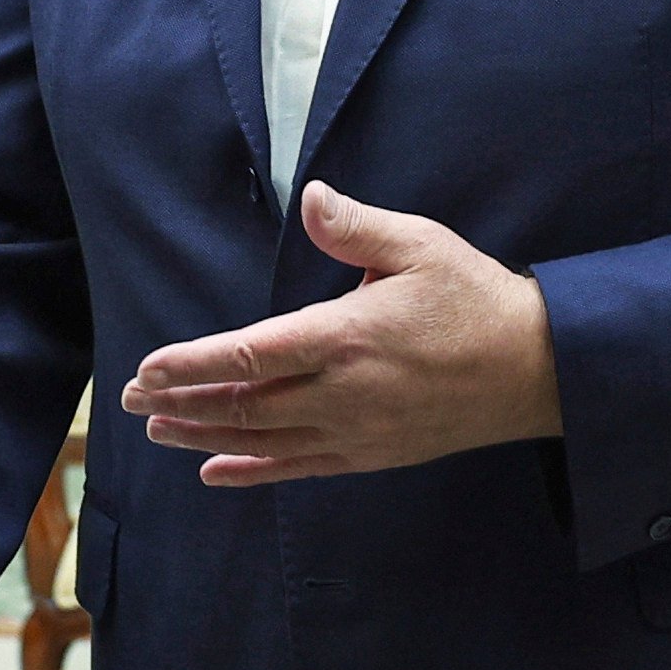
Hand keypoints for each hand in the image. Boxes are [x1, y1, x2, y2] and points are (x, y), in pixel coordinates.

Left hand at [120, 181, 558, 485]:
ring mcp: (355, 431)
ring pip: (262, 441)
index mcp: (344, 337)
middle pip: (242, 405)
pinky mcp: (371, 455)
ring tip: (158, 429)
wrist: (538, 370)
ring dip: (203, 435)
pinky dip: (251, 472)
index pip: (247, 355)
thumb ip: (355, 227)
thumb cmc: (475, 299)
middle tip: (132, 399)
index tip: (147, 368)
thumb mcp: (419, 245)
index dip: (190, 364)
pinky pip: (298, 469)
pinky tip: (215, 472)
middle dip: (181, 402)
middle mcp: (341, 393)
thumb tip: (312, 197)